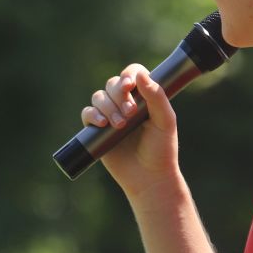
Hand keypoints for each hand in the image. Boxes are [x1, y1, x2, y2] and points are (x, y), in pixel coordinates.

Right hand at [80, 64, 181, 201]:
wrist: (149, 178)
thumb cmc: (161, 149)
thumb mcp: (165, 121)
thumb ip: (157, 97)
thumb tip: (141, 75)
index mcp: (144, 97)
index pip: (132, 74)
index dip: (128, 76)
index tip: (129, 86)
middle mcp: (126, 103)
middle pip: (113, 84)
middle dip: (119, 96)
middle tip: (130, 114)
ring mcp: (110, 115)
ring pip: (99, 96)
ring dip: (108, 107)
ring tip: (120, 125)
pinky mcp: (97, 130)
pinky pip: (87, 113)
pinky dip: (92, 115)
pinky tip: (102, 124)